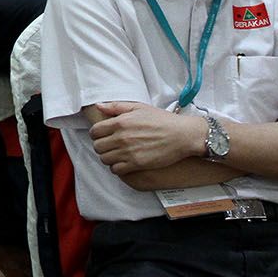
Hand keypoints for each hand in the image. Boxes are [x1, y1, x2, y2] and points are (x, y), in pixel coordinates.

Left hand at [90, 101, 205, 175]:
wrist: (182, 135)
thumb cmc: (162, 120)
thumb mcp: (139, 107)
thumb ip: (116, 107)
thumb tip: (98, 106)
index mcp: (120, 122)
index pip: (94, 132)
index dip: (96, 134)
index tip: (103, 135)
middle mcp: (121, 138)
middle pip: (97, 146)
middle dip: (101, 146)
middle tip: (110, 146)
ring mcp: (128, 152)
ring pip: (105, 159)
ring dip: (108, 157)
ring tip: (116, 154)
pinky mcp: (137, 164)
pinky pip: (116, 170)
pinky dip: (116, 167)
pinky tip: (123, 163)